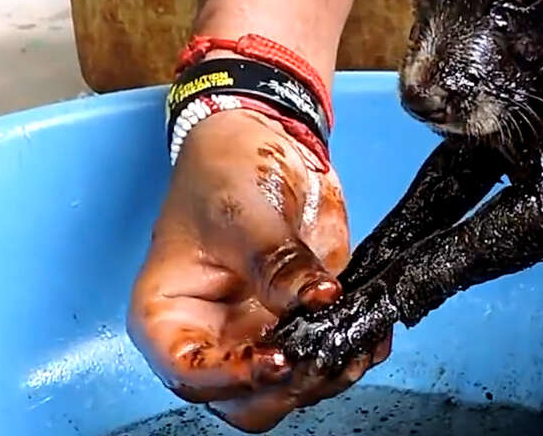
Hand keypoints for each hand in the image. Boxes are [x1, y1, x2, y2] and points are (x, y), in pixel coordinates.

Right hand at [127, 109, 391, 432]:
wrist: (262, 141)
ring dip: (330, 372)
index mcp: (171, 317)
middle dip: (289, 387)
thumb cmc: (223, 175)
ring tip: (358, 337)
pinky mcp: (303, 322)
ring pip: (291, 389)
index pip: (190, 375)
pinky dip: (354, 352)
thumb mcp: (243, 213)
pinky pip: (328, 357)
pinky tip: (371, 331)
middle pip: (244, 401)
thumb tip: (316, 298)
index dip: (233, 378)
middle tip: (326, 352)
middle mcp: (213, 339)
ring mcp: (259, 335)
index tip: (277, 359)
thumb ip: (276, 262)